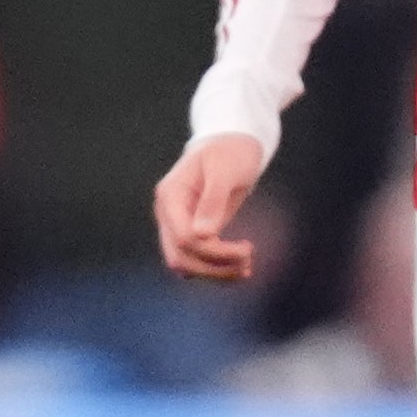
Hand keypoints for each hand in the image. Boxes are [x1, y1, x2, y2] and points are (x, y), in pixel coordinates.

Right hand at [154, 133, 266, 281]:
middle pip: (180, 257)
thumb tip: (203, 235)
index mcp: (170, 196)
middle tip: (248, 262)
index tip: (247, 249)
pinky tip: (240, 267)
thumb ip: (213, 201)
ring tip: (247, 268)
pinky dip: (215, 268)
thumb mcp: (225, 171)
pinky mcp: (190, 231)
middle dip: (214, 267)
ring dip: (215, 272)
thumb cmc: (230, 152)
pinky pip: (195, 259)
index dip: (214, 252)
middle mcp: (168, 213)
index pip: (184, 238)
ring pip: (185, 264)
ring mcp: (176, 223)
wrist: (232, 143)